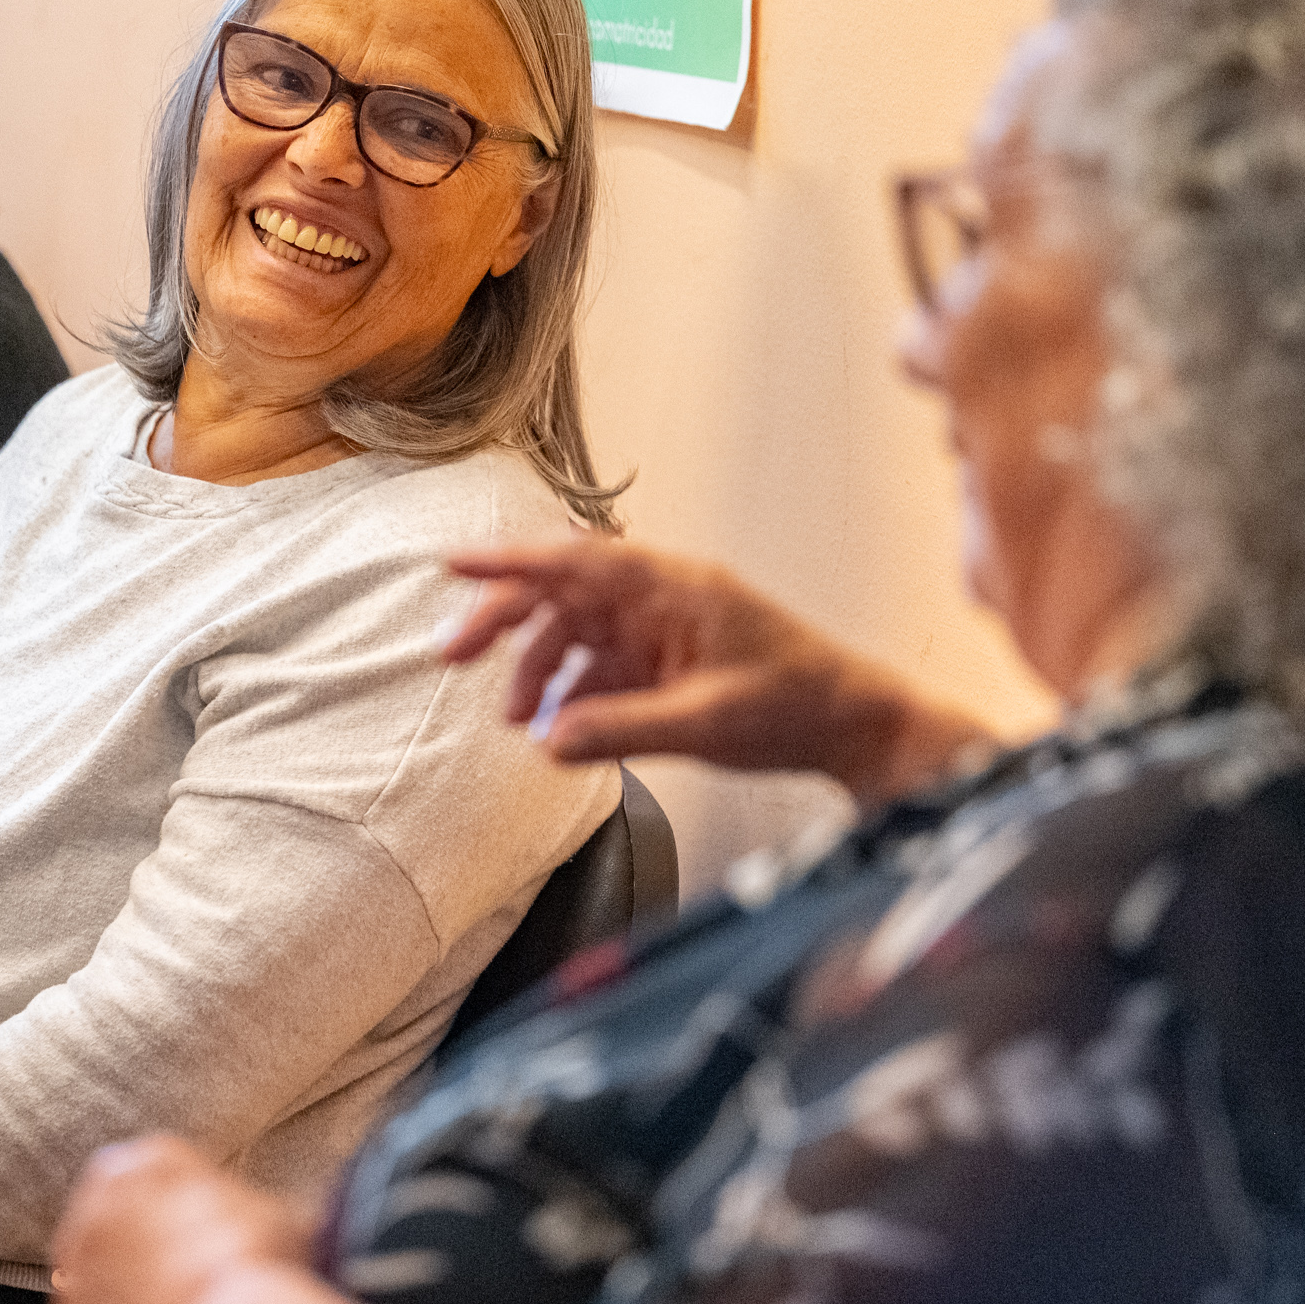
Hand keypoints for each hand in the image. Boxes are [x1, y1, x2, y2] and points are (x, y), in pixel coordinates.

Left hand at [51, 1137, 381, 1303]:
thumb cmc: (259, 1270)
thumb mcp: (267, 1209)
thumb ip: (236, 1204)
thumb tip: (265, 1221)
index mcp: (122, 1174)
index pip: (145, 1178)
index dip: (187, 1209)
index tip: (218, 1231)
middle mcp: (82, 1236)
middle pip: (119, 1244)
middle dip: (156, 1263)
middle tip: (211, 1288)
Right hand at [439, 537, 994, 799]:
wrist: (851, 726)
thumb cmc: (795, 706)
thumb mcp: (705, 722)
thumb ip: (622, 729)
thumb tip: (549, 742)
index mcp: (674, 587)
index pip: (577, 561)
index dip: (510, 561)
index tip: (453, 564)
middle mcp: (660, 598)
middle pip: (563, 593)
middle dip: (505, 622)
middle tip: (453, 656)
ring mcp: (660, 629)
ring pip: (576, 634)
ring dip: (539, 671)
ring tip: (519, 723)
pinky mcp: (664, 662)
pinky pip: (600, 667)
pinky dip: (573, 695)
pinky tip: (560, 732)